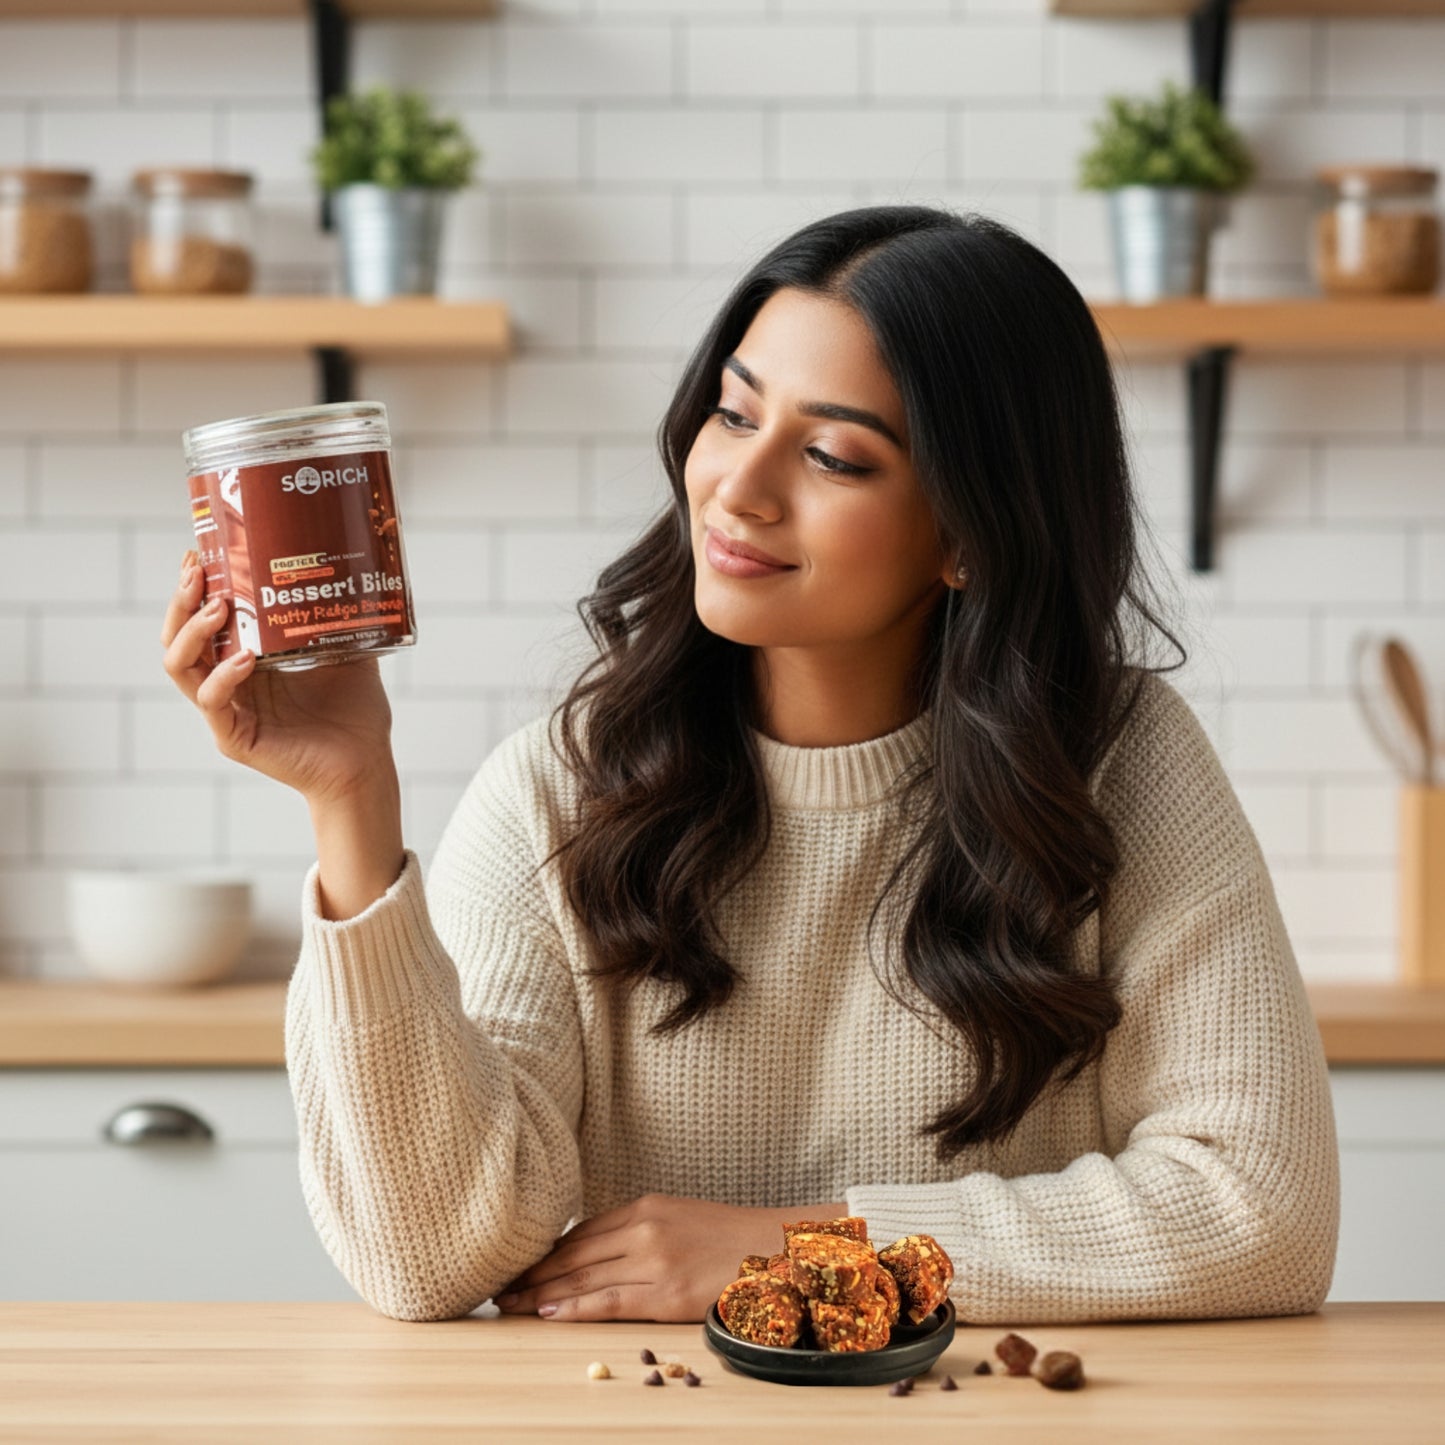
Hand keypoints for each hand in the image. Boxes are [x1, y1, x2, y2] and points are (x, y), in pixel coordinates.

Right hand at [161, 548, 395, 803]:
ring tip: (219, 607)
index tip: (199, 554)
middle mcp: (229, 685)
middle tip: (198, 572)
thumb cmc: (356, 714)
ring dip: (195, 632)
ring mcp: (228, 713)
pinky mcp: (235, 738)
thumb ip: (335, 619)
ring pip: (182, 667)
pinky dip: (223, 677)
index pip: (202, 622)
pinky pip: (213, 703)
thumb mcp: (347, 652)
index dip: (194, 590)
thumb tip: (348, 572)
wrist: (367, 763)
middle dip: (182, 602)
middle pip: (179, 639)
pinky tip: (245, 658)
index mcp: (247, 663)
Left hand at [494, 1193, 845, 1323]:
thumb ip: (641, 1231)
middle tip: (497, 1287)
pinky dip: (573, 1308)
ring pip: (583, 1277)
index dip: (544, 1251)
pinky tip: (547, 1313)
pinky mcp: (666, 1291)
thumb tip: (598, 1253)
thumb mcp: (681, 1219)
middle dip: (532, 1272)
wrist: (779, 1248)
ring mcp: (654, 1259)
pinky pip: (608, 1302)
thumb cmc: (733, 1239)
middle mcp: (644, 1228)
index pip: (580, 1231)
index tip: (516, 1264)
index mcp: (646, 1206)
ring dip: (541, 1292)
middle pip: (573, 1253)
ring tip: (509, 1303)